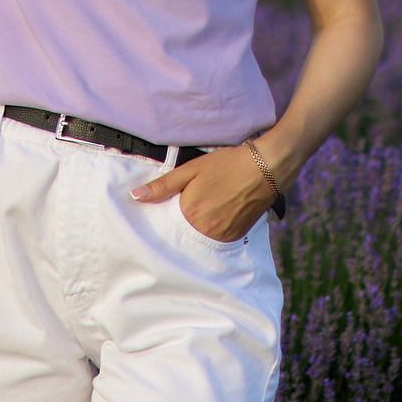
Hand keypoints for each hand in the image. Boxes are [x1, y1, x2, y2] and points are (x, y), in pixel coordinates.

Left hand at [128, 145, 276, 243]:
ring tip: (206, 206)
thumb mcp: (191, 169)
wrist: (266, 167)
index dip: (166, 213)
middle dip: (182, 221)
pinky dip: (214, 227)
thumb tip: (135, 196)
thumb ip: (163, 185)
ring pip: (200, 235)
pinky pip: (217, 237)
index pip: (167, 223)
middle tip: (191, 203)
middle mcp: (207, 230)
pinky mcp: (237, 236)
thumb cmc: (228, 164)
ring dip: (198, 225)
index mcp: (191, 214)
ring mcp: (223, 235)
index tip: (168, 206)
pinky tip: (217, 211)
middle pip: (184, 231)